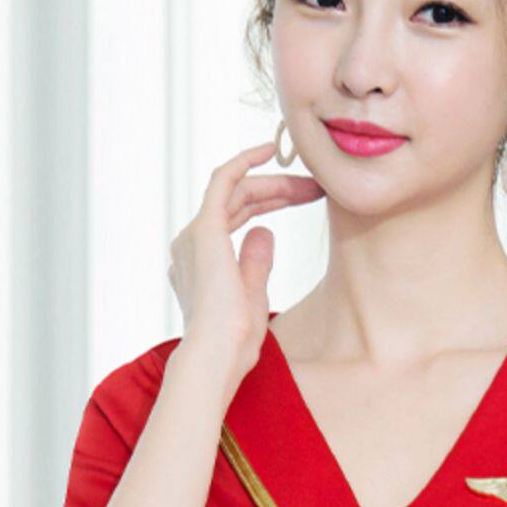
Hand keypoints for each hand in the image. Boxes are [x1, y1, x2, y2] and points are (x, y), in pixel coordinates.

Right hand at [168, 135, 324, 399]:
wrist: (217, 355)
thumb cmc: (234, 341)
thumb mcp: (253, 295)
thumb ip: (256, 262)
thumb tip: (265, 231)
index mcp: (200, 261)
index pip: (236, 216)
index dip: (271, 202)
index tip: (304, 198)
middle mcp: (191, 243)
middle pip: (239, 201)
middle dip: (279, 191)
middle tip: (315, 188)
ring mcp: (195, 234)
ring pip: (236, 190)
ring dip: (275, 183)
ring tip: (310, 183)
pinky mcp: (205, 228)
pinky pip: (223, 180)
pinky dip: (245, 162)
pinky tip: (268, 150)